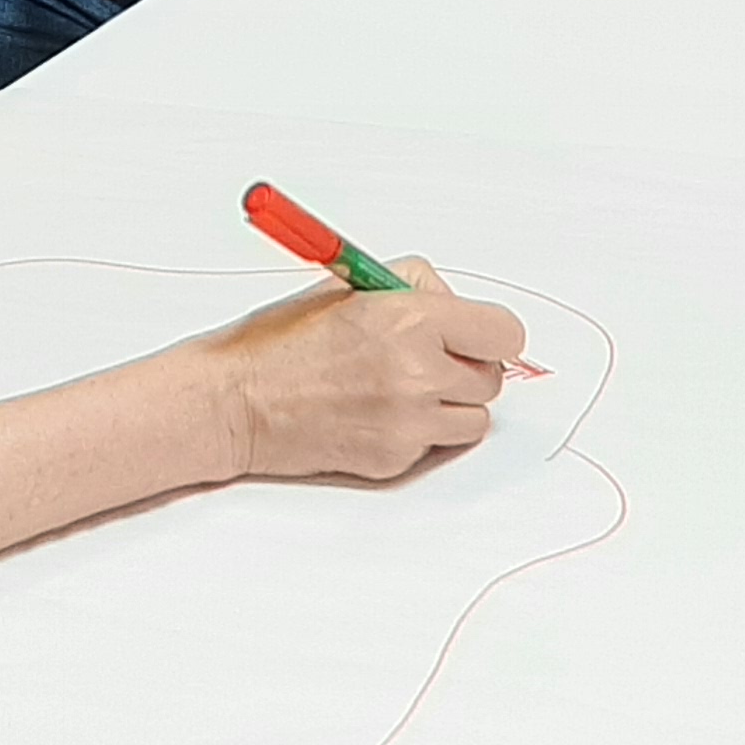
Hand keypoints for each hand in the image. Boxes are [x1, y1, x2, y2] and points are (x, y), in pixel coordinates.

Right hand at [191, 257, 529, 481]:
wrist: (239, 401)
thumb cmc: (283, 341)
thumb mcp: (352, 285)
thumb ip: (416, 285)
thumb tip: (458, 304)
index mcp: (412, 320)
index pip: (505, 333)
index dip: (491, 334)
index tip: (478, 336)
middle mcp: (418, 373)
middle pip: (491, 379)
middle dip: (465, 367)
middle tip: (425, 358)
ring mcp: (408, 422)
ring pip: (473, 419)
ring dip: (448, 405)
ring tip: (400, 388)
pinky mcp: (396, 459)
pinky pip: (435, 444)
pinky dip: (417, 431)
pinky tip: (376, 413)